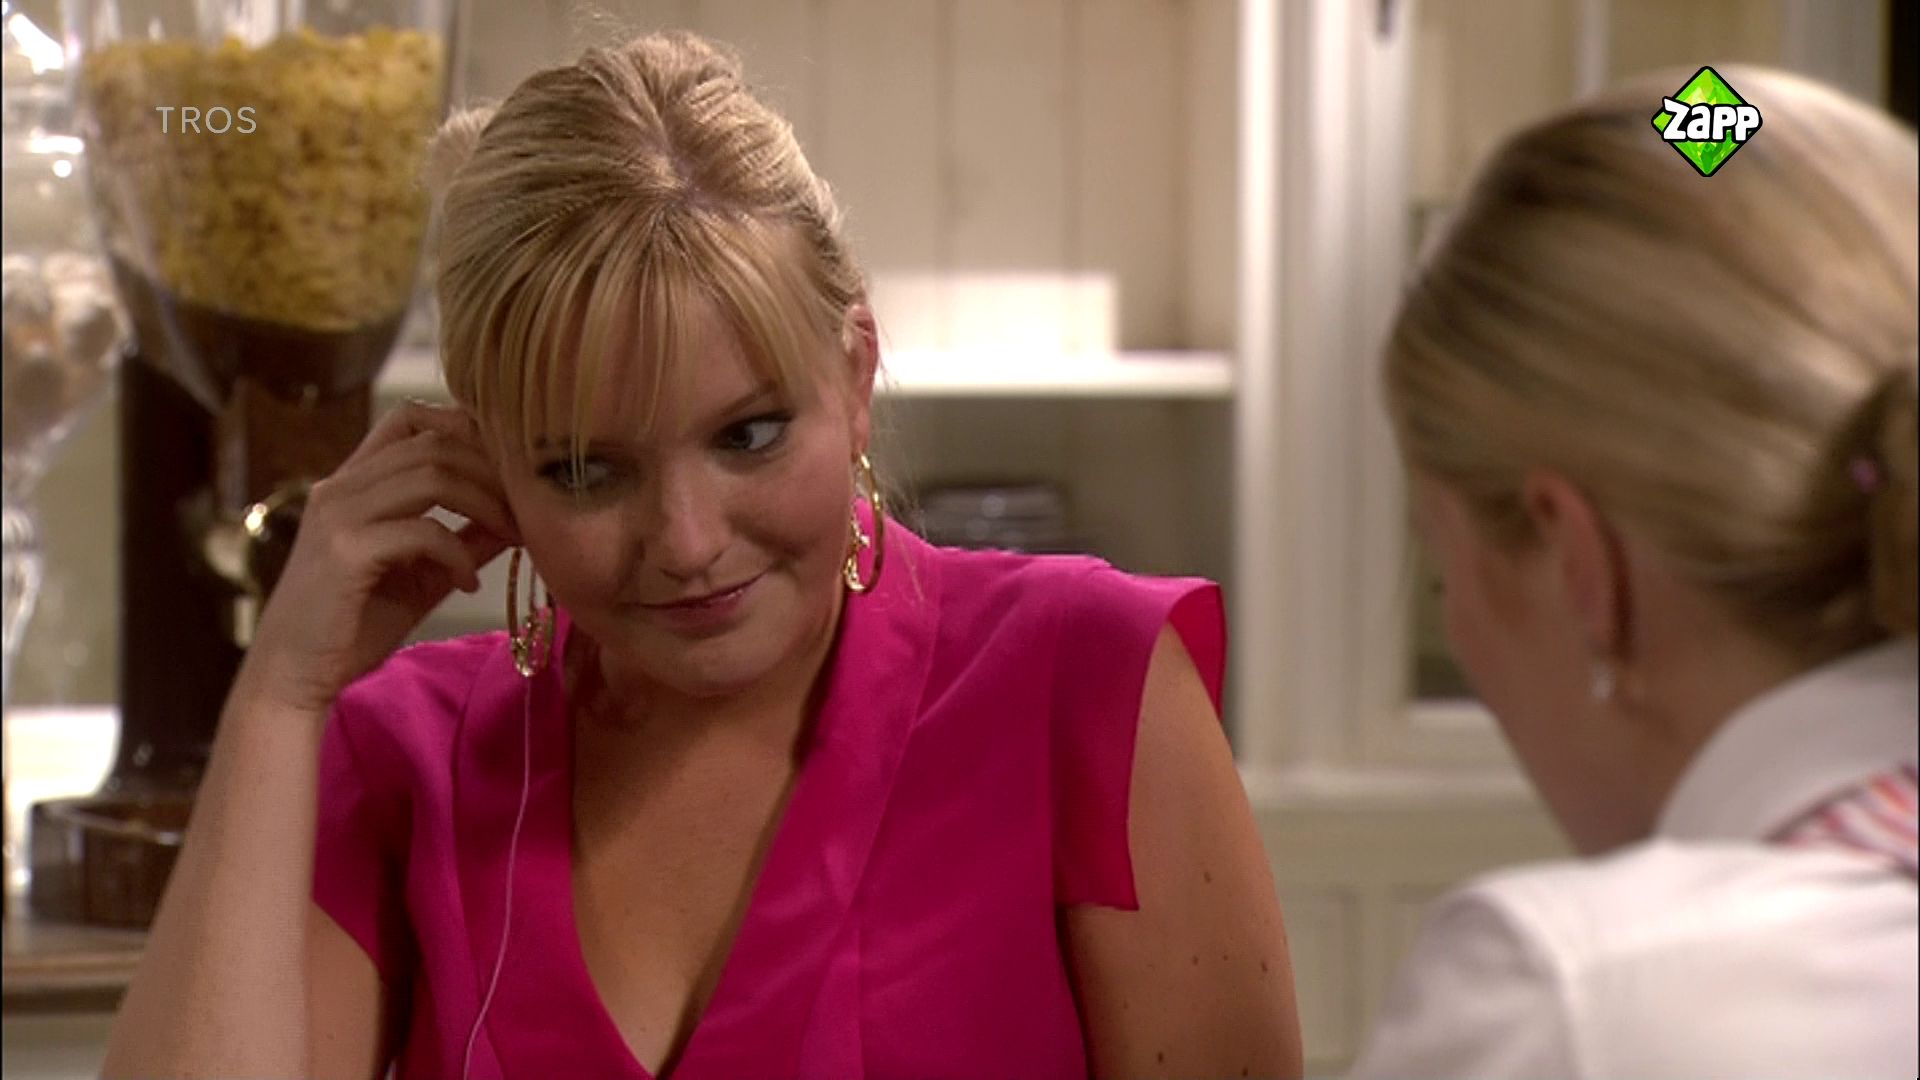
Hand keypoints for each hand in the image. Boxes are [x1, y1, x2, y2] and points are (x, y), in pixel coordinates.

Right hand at [239, 401, 519, 714]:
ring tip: (512, 539)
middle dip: (492, 471)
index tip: (509, 468)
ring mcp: (338, 515)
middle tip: (526, 510)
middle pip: (434, 442)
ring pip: (432, 475)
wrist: (293, 676)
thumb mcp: (423, 575)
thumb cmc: (353, 626)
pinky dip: (459, 554)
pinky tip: (468, 584)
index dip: (467, 427)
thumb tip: (519, 515)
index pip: (410, 417)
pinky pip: (422, 531)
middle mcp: (340, 486)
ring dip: (486, 505)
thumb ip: (464, 540)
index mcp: (353, 483)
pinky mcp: (345, 551)